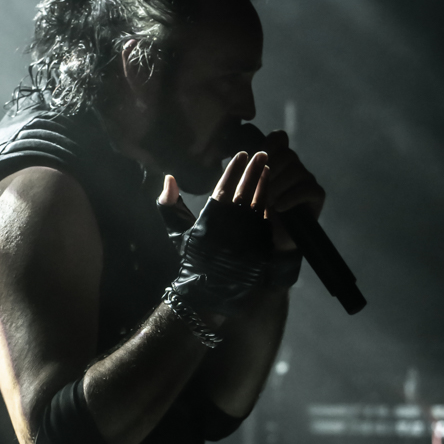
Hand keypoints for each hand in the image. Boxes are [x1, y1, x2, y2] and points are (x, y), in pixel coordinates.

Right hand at [165, 151, 271, 317]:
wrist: (210, 290)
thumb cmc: (193, 258)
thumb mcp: (178, 231)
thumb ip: (170, 204)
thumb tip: (168, 178)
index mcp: (214, 214)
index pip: (228, 183)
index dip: (235, 167)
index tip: (242, 154)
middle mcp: (234, 220)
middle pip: (248, 187)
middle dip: (255, 168)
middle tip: (262, 154)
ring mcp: (250, 231)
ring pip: (262, 200)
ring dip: (266, 182)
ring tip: (268, 169)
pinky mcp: (263, 242)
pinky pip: (271, 218)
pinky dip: (273, 204)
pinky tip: (275, 194)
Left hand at [253, 131, 324, 251]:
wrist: (269, 240)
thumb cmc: (254, 215)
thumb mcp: (244, 193)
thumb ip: (244, 174)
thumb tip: (242, 156)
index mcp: (276, 160)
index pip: (278, 139)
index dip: (270, 144)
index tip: (260, 155)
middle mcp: (293, 166)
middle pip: (286, 155)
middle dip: (270, 172)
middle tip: (258, 191)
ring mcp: (306, 179)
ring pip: (296, 171)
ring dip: (277, 187)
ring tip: (266, 203)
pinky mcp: (316, 194)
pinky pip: (306, 189)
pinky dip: (291, 198)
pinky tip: (279, 208)